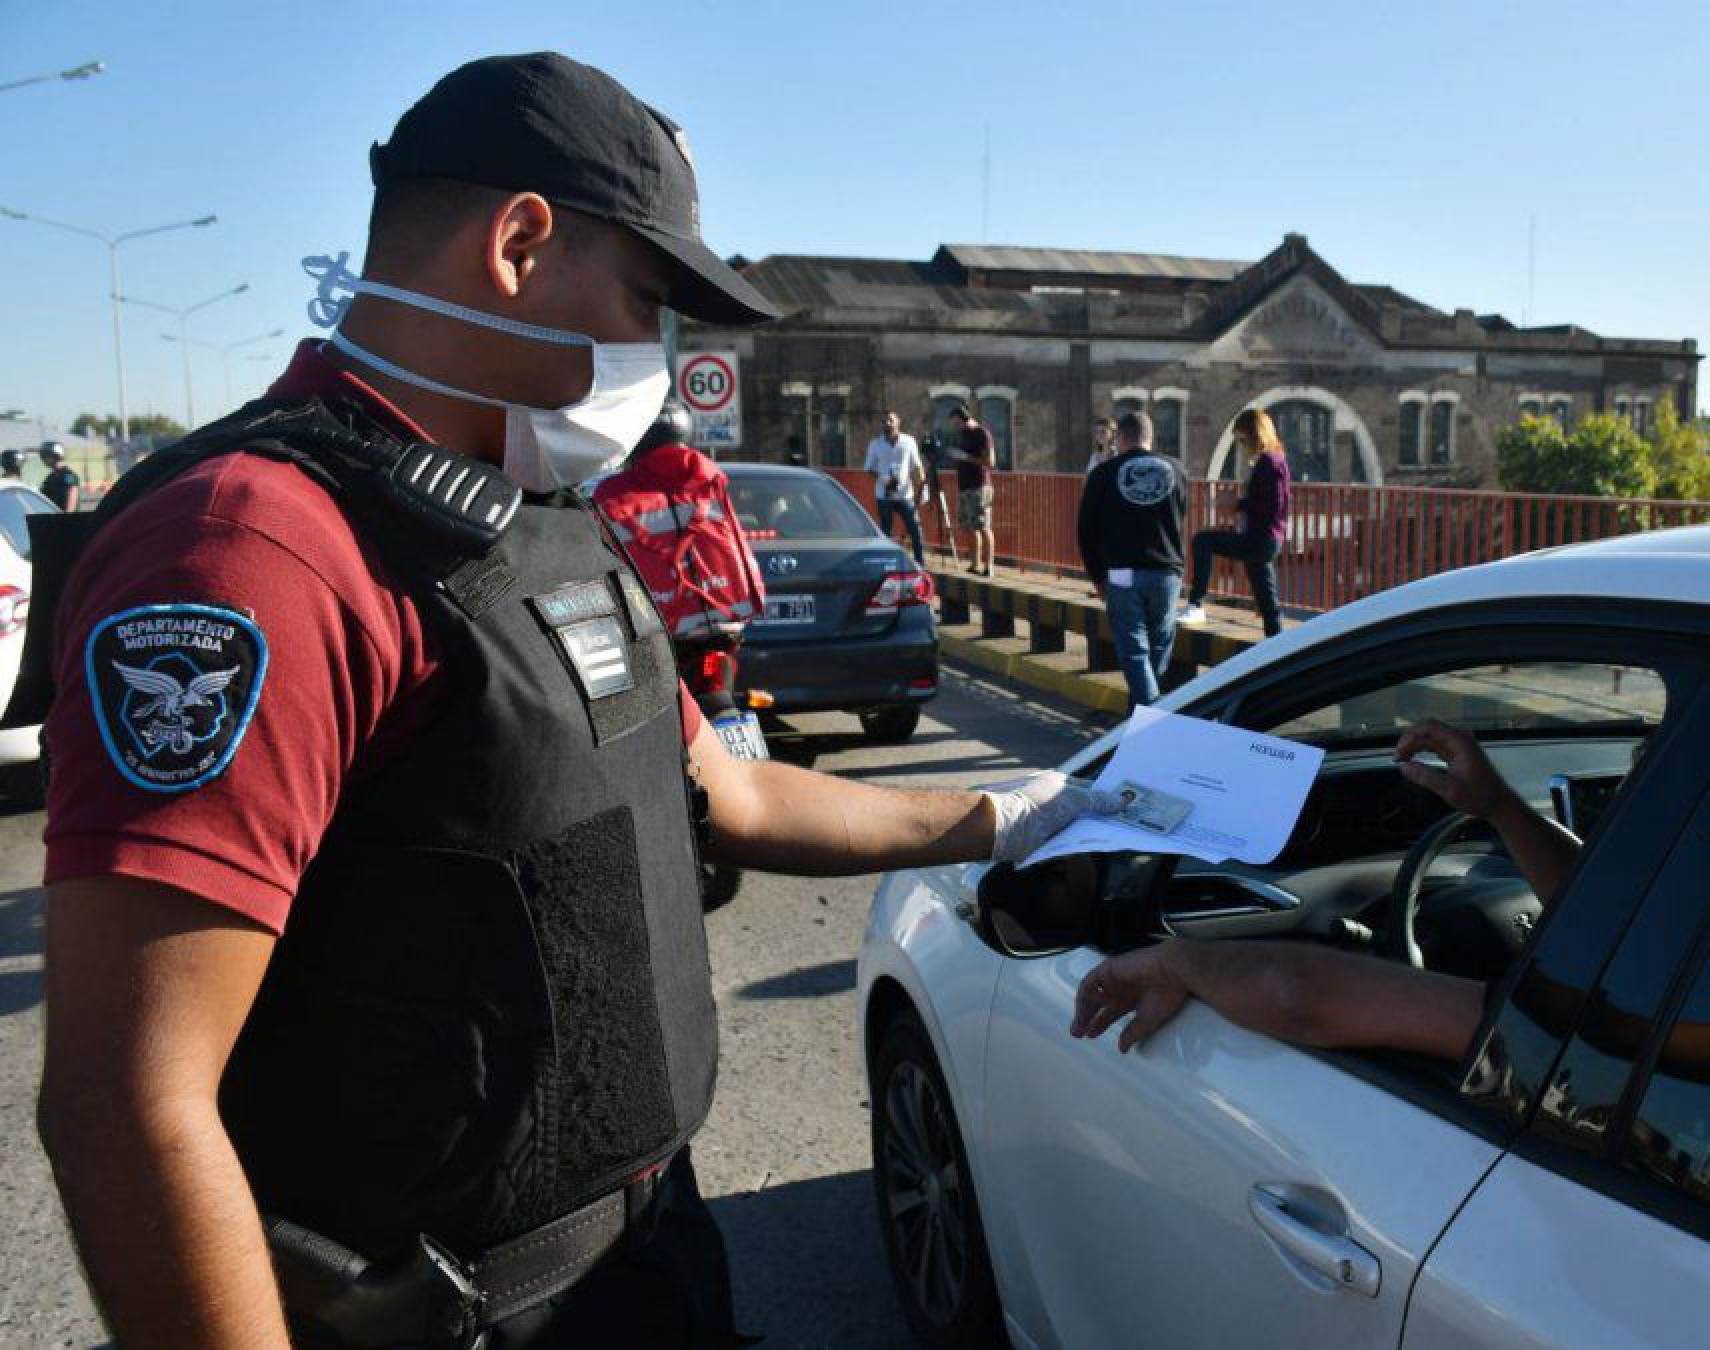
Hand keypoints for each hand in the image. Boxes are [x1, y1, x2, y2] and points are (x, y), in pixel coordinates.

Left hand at [985, 771, 1122, 863]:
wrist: (1002, 829)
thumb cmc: (1035, 806)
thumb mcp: (1072, 799)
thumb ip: (1097, 800)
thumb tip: (1121, 800)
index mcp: (1058, 785)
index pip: (1089, 789)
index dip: (1107, 797)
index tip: (1127, 806)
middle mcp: (1052, 801)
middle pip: (1083, 810)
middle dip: (1101, 817)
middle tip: (1125, 826)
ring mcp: (1047, 821)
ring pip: (1076, 828)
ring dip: (1090, 834)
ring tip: (1113, 839)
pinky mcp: (1042, 841)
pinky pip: (1066, 843)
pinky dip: (1077, 846)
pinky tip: (1090, 849)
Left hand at [1071, 944, 1190, 1051]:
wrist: (1173, 970)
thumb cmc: (1167, 993)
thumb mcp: (1147, 1019)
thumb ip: (1132, 1033)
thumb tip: (1122, 1049)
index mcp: (1131, 998)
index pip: (1109, 1013)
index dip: (1099, 1025)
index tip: (1089, 1036)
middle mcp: (1121, 988)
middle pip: (1098, 1004)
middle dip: (1086, 1018)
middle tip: (1077, 1034)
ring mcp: (1115, 977)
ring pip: (1092, 993)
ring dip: (1083, 1008)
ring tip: (1078, 1024)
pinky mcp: (1110, 968)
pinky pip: (1091, 980)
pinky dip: (1084, 993)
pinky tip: (1081, 1006)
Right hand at [1394, 719, 1513, 818]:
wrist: (1499, 804)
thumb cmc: (1478, 797)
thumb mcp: (1449, 790)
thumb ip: (1425, 777)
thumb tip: (1404, 767)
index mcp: (1460, 742)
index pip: (1429, 727)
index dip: (1410, 737)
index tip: (1399, 754)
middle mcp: (1460, 739)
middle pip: (1428, 729)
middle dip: (1409, 740)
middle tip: (1398, 758)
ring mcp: (1459, 745)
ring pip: (1430, 737)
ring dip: (1414, 745)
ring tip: (1402, 760)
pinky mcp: (1457, 753)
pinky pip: (1436, 745)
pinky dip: (1422, 750)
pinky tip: (1413, 760)